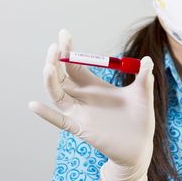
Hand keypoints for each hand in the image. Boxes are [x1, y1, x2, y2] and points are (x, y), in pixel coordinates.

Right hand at [29, 29, 154, 180]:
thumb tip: (148, 59)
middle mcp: (82, 96)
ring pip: (58, 94)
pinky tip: (34, 105)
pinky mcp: (80, 128)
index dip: (68, 50)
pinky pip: (59, 121)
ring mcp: (79, 112)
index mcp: (94, 85)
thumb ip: (143, 78)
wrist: (139, 146)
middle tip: (55, 46)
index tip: (63, 34)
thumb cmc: (140, 119)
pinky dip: (46, 114)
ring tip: (48, 67)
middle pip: (62, 76)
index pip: (75, 64)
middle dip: (56, 60)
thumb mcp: (142, 96)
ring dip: (50, 82)